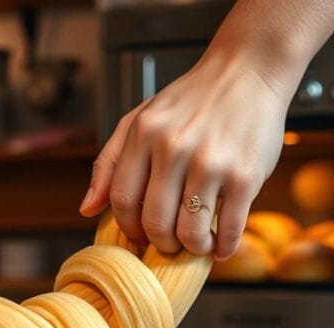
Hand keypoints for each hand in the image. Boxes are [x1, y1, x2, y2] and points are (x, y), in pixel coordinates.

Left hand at [80, 53, 288, 258]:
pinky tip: (221, 245)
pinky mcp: (245, 175)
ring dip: (193, 248)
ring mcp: (211, 163)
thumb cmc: (192, 100)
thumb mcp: (141, 119)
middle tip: (171, 244)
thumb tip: (86, 209)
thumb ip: (110, 162)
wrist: (247, 73)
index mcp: (144, 134)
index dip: (129, 228)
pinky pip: (229, 227)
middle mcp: (174, 148)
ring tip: (198, 243)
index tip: (141, 235)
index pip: (123, 199)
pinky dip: (224, 246)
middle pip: (155, 221)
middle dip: (162, 244)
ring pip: (190, 231)